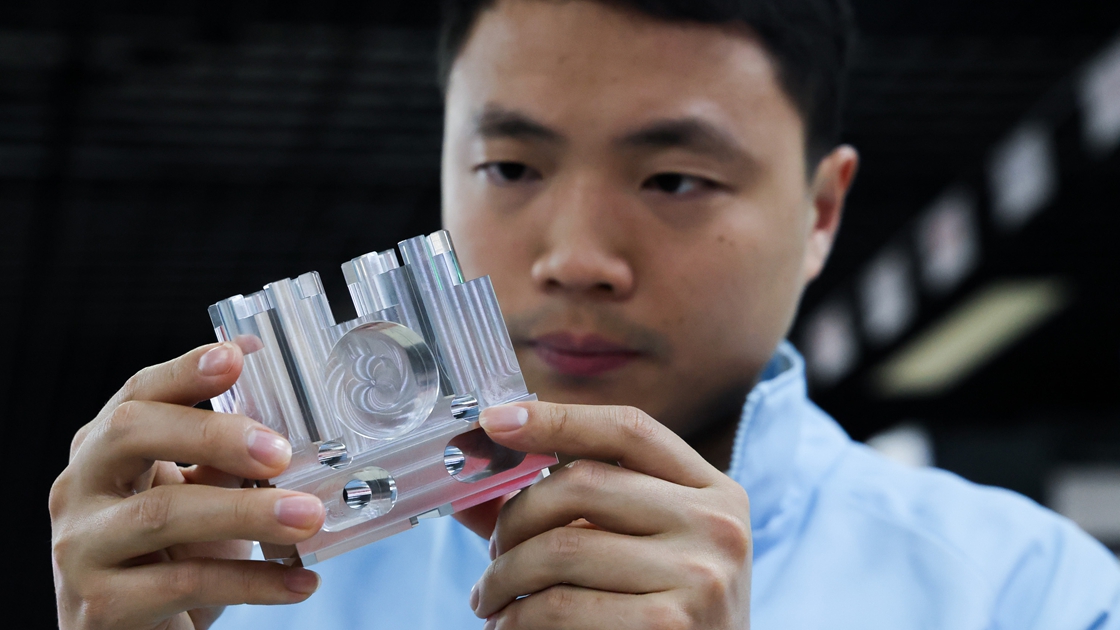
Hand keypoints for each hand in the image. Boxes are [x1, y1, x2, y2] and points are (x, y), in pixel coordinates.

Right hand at [50, 341, 326, 629]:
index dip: (184, 371)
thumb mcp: (198, 492)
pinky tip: (300, 581)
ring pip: (162, 513)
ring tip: (309, 517)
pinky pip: (185, 584)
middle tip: (280, 452)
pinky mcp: (102, 608)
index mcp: (104, 450)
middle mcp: (80, 490)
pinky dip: (253, 582)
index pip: (137, 394)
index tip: (236, 357)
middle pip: (132, 434)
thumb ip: (223, 444)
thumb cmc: (171, 554)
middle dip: (213, 433)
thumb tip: (265, 363)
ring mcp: (82, 549)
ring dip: (247, 513)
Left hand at [465, 402, 751, 628]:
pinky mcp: (669, 626)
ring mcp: (699, 576)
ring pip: (560, 548)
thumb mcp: (639, 552)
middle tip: (492, 554)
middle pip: (582, 482)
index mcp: (712, 491)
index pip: (627, 429)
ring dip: (502, 577)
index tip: (493, 421)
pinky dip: (516, 620)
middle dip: (513, 517)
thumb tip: (472, 486)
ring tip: (489, 601)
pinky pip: (560, 607)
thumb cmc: (661, 617)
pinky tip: (511, 628)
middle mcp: (715, 525)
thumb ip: (572, 513)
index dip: (555, 418)